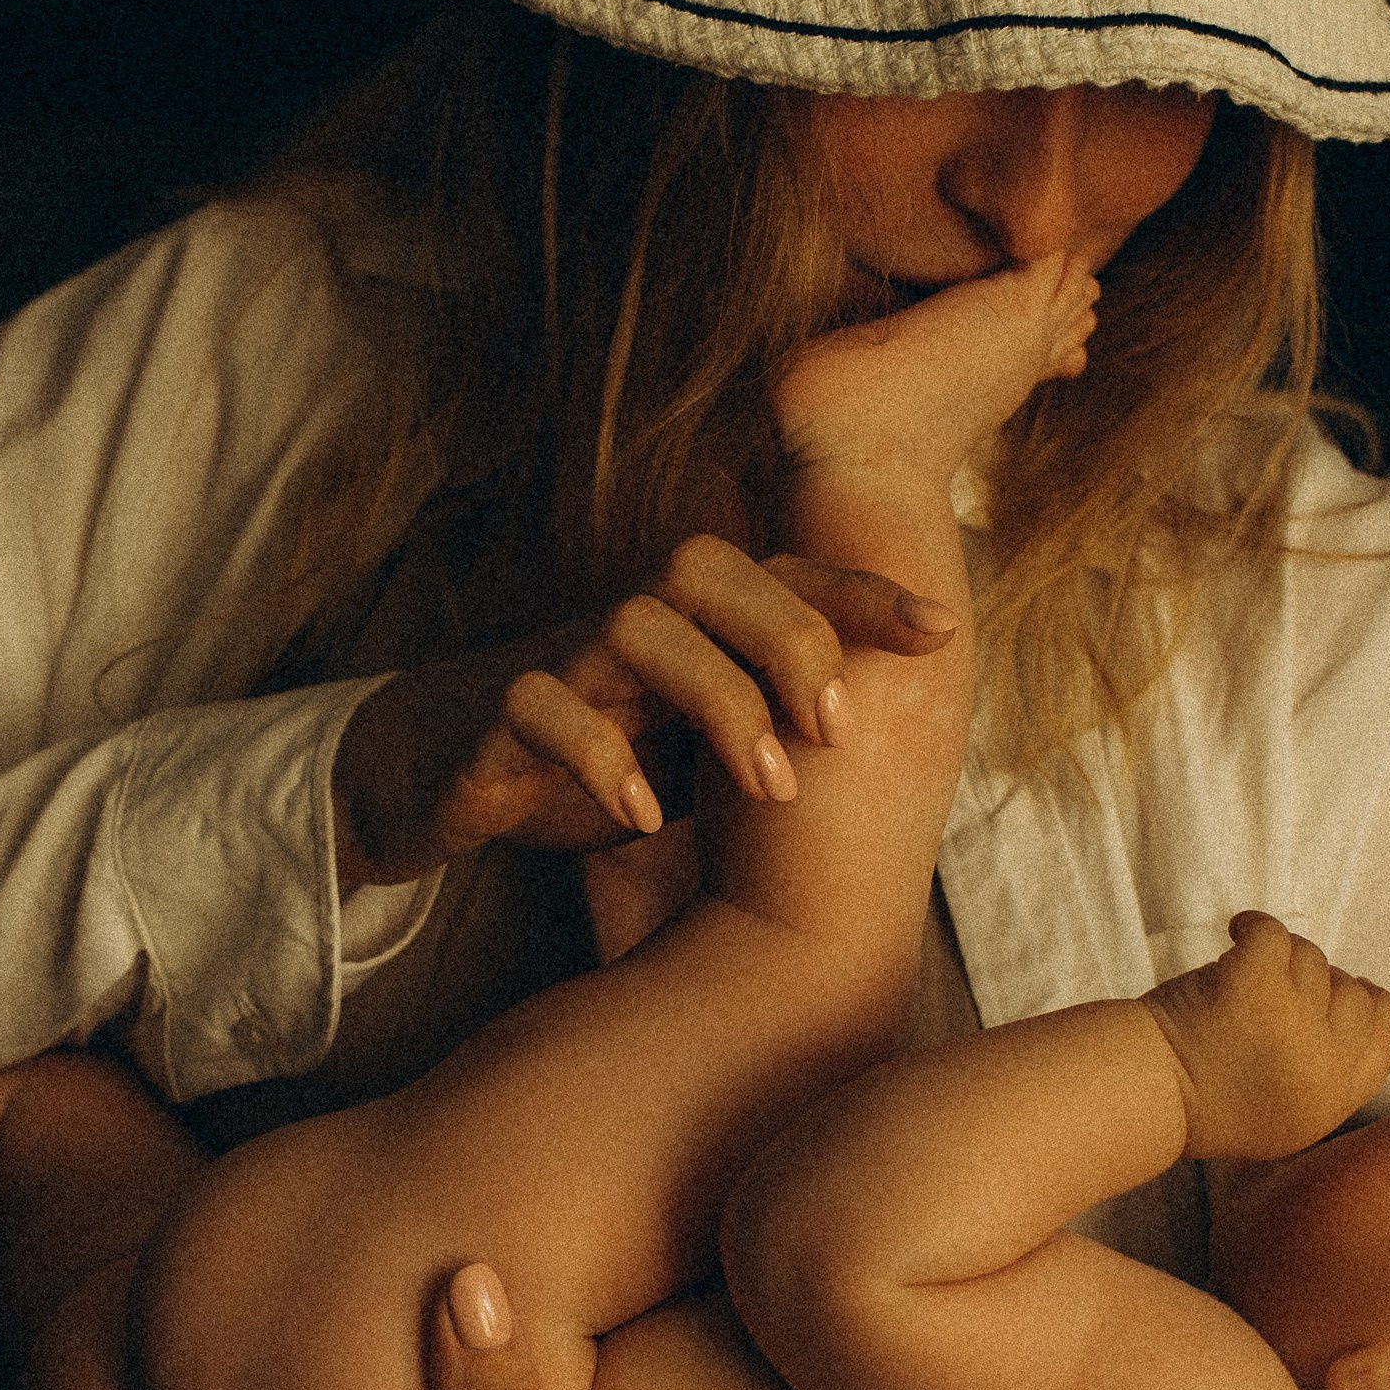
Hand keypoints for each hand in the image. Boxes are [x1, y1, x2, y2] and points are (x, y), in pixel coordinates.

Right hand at [332, 536, 954, 888]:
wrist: (447, 769)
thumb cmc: (602, 749)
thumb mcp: (706, 738)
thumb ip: (784, 720)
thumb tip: (917, 734)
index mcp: (692, 623)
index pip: (783, 574)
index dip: (862, 592)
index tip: (942, 631)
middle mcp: (631, 623)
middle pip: (709, 571)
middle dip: (788, 639)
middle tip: (840, 732)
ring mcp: (561, 662)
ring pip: (634, 626)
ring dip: (715, 702)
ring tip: (769, 788)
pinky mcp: (496, 720)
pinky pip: (539, 706)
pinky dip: (596, 755)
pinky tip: (644, 818)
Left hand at [1144, 912, 1389, 1159]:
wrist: (1147, 1096)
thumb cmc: (1201, 1106)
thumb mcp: (1286, 1121)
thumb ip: (1325, 1079)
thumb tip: (1339, 1027)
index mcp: (1337, 1095)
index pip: (1385, 1026)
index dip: (1361, 1001)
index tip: (1331, 994)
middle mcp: (1327, 1059)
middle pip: (1351, 988)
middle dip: (1314, 981)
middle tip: (1273, 988)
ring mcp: (1296, 1019)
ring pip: (1311, 957)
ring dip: (1278, 959)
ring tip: (1237, 980)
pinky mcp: (1258, 984)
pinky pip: (1275, 933)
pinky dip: (1253, 926)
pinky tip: (1235, 933)